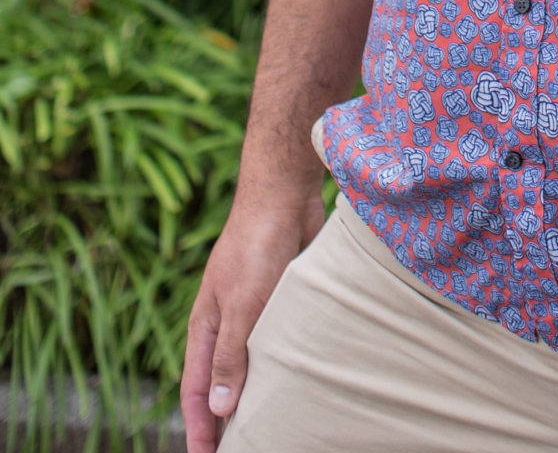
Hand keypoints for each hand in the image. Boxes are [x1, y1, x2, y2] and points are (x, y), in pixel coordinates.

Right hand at [181, 178, 324, 448]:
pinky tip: (299, 383)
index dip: (199, 429)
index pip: (196, 392)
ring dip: (257, 395)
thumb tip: (221, 410)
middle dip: (226, 420)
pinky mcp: (281, 299)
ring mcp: (254, 310)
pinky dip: (282, 366)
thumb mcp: (242, 304)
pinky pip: (278, 342)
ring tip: (273, 428)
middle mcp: (226, 323)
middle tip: (242, 450)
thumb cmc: (257, 244)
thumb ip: (231, 355)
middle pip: (222, 384)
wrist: (284, 192)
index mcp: (205, 327)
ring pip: (252, 365)